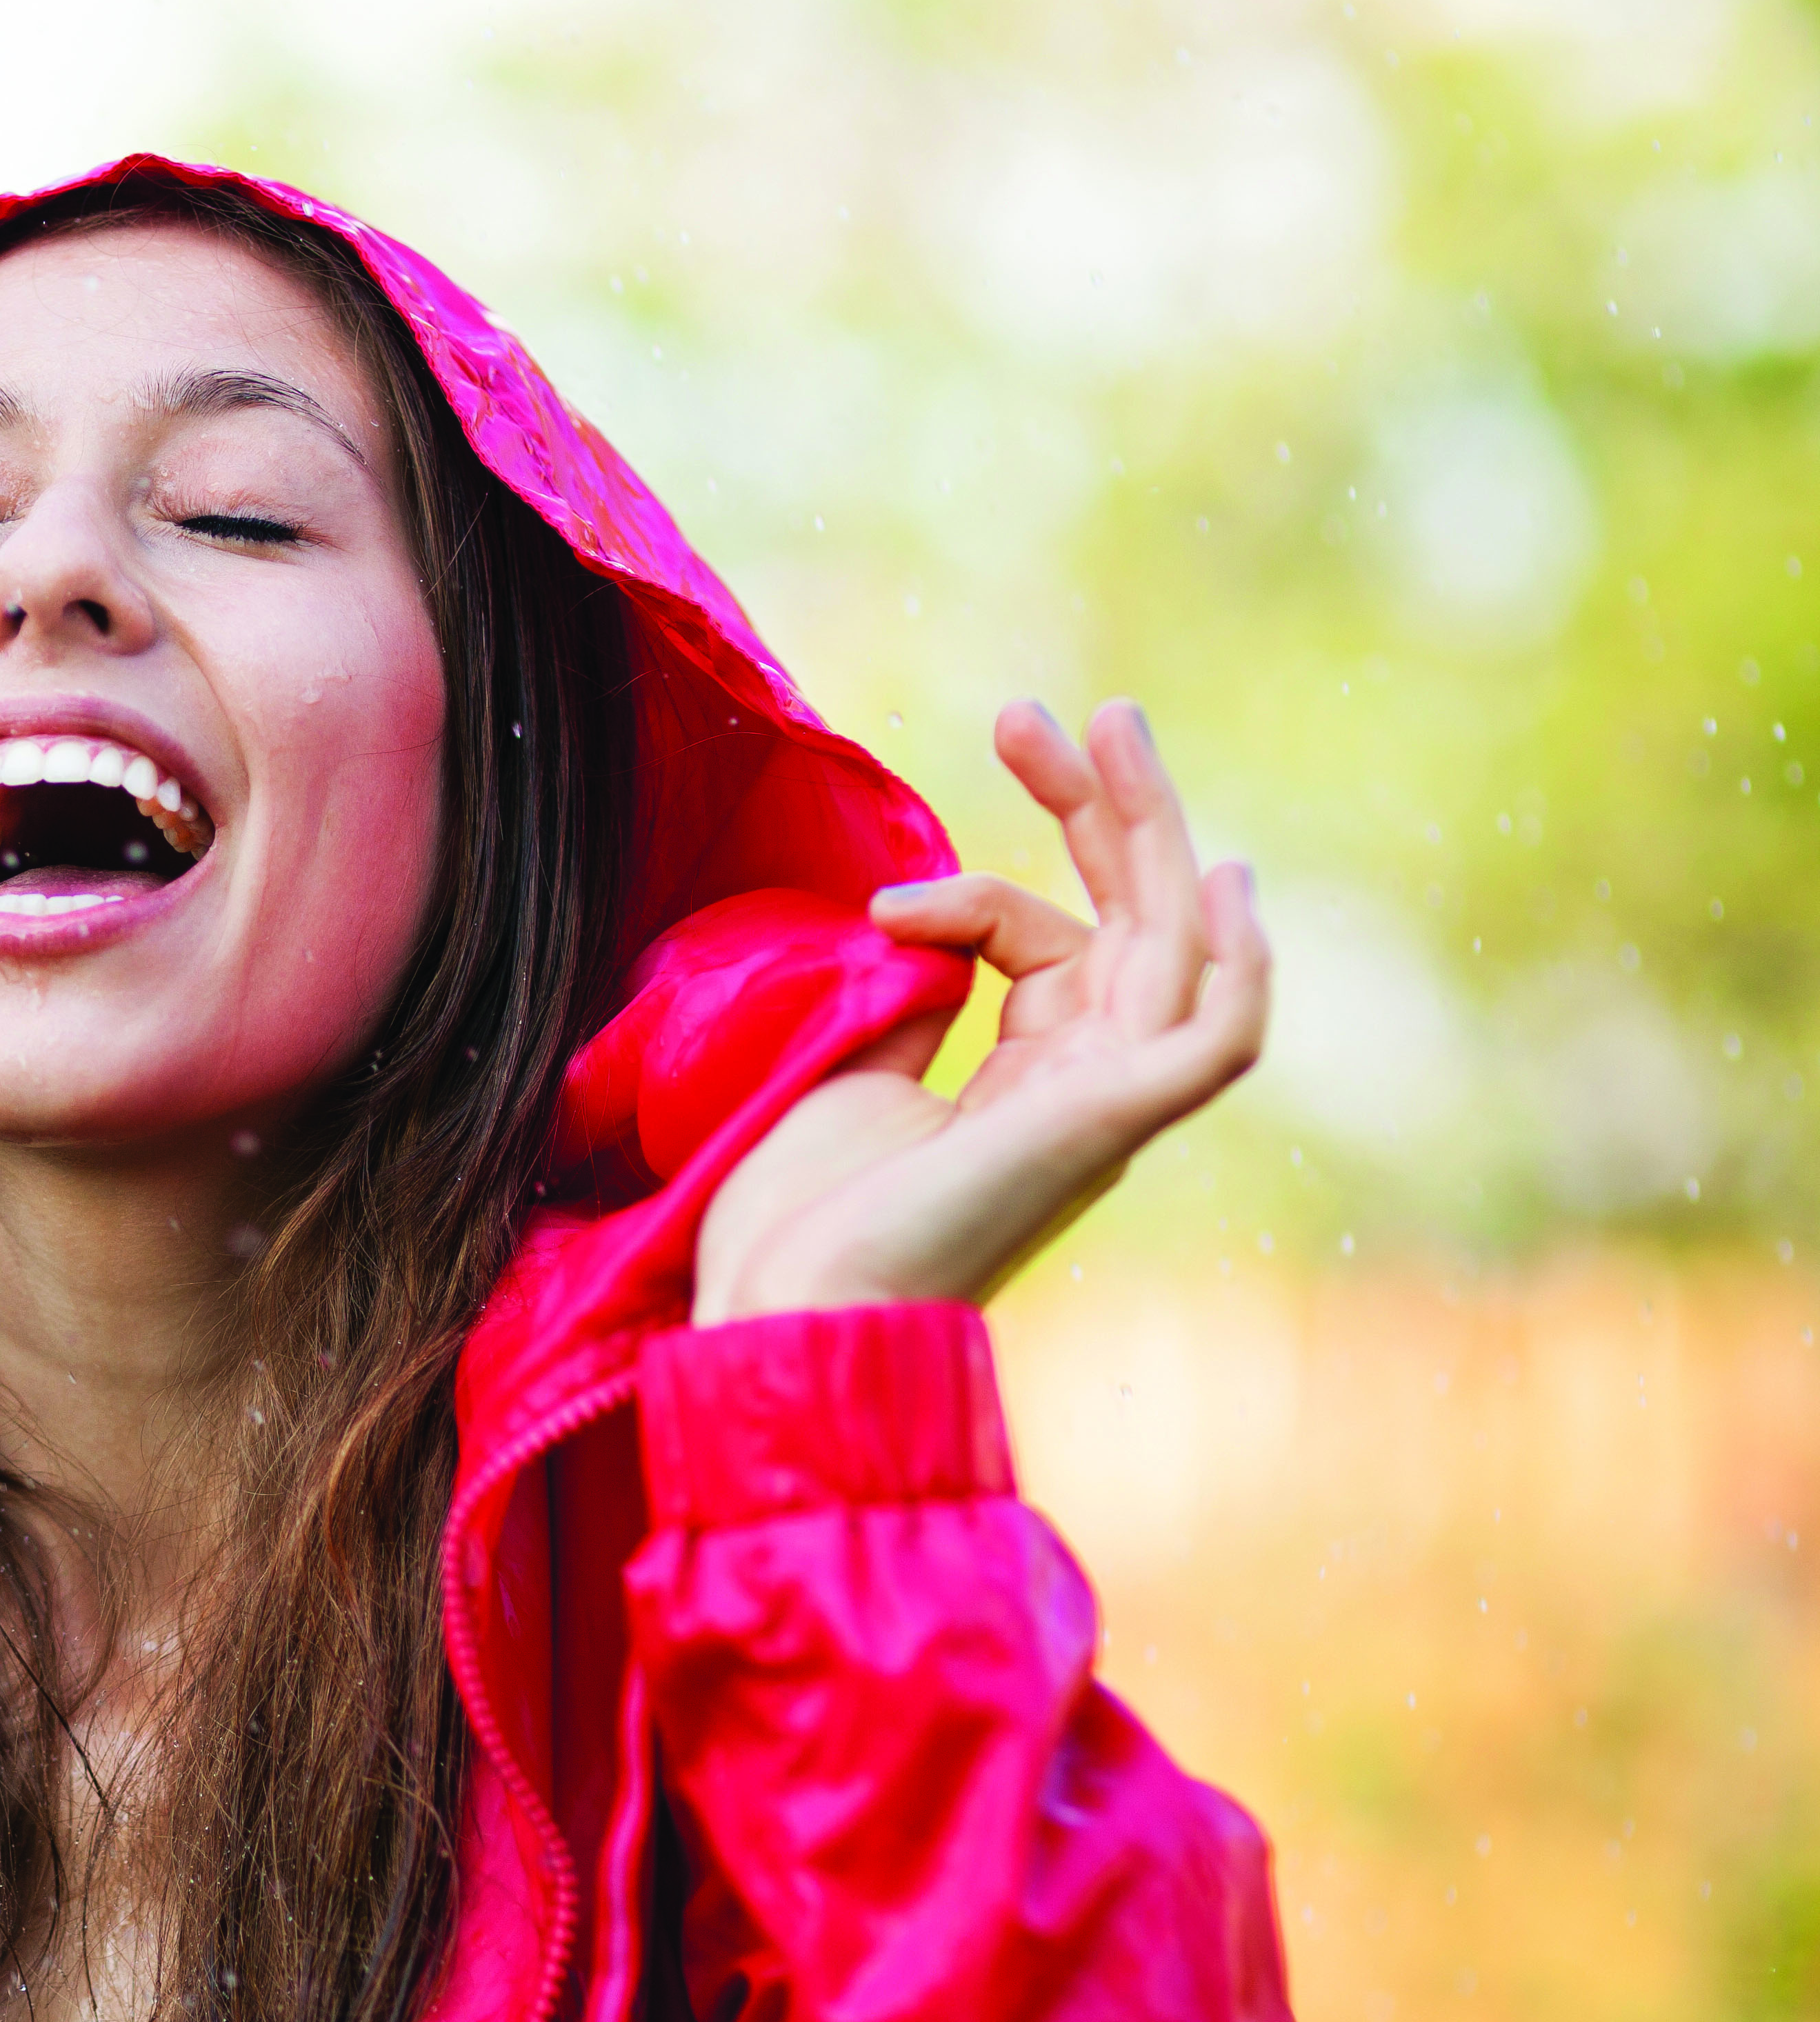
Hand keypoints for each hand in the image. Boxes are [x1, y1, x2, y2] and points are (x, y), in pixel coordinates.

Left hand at [692, 700, 1269, 1325]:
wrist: (783, 1309)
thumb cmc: (799, 1218)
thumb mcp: (852, 1071)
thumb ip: (908, 1001)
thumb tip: (912, 928)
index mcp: (1027, 1085)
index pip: (1047, 947)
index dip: (979, 891)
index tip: (883, 898)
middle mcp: (1084, 1092)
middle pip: (1130, 922)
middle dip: (1098, 808)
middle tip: (1040, 713)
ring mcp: (1105, 1111)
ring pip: (1172, 948)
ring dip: (1149, 831)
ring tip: (1107, 726)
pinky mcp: (1109, 1128)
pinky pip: (1218, 1041)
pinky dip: (1238, 967)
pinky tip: (1227, 885)